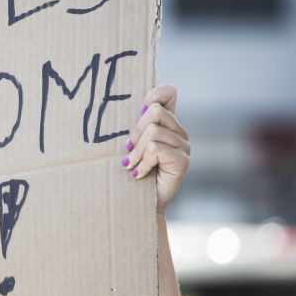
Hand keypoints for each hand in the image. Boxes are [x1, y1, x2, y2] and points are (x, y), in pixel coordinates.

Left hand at [120, 84, 188, 212]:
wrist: (137, 204)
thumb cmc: (130, 172)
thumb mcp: (129, 145)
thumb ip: (131, 127)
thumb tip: (112, 107)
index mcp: (167, 123)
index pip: (169, 92)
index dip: (154, 94)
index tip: (139, 110)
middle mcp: (179, 132)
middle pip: (154, 112)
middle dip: (135, 132)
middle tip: (128, 151)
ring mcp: (183, 146)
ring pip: (153, 132)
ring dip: (136, 152)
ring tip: (132, 166)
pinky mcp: (183, 161)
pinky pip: (155, 149)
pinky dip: (142, 163)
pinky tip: (139, 174)